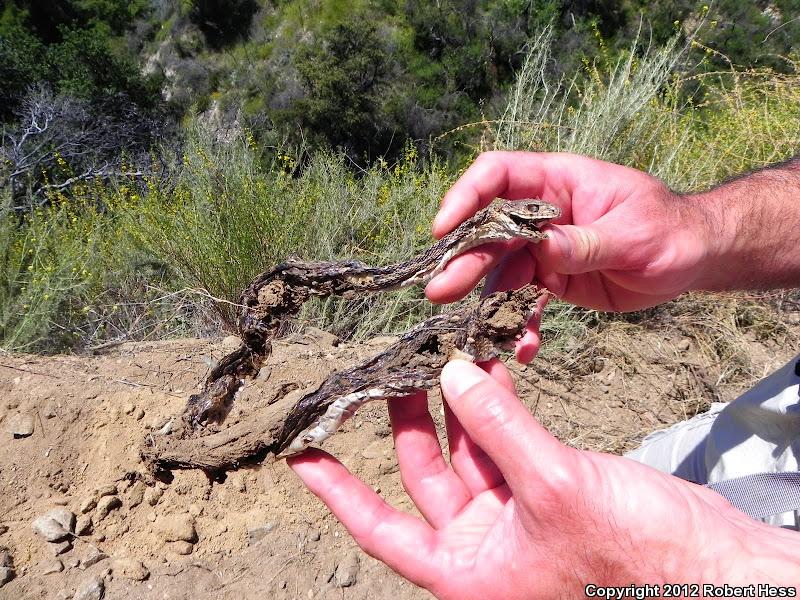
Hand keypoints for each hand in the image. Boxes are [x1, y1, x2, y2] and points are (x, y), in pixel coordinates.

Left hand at [289, 360, 785, 598]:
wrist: (711, 570)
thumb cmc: (635, 561)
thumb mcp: (554, 489)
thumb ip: (498, 428)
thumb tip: (448, 376)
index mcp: (467, 574)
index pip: (381, 528)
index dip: (338, 491)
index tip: (301, 455)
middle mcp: (483, 549)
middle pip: (426, 477)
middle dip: (408, 422)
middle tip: (390, 372)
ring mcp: (515, 521)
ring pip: (469, 452)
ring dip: (459, 405)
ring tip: (443, 356)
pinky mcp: (546, 495)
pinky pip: (507, 445)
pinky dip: (498, 409)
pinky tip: (490, 372)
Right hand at [426, 151, 711, 360]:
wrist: (693, 258)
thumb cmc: (671, 231)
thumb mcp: (634, 235)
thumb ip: (586, 242)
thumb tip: (543, 249)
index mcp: (559, 182)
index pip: (498, 175)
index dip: (466, 196)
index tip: (444, 228)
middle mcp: (544, 213)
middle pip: (490, 230)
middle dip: (465, 259)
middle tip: (439, 289)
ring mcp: (545, 248)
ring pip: (502, 270)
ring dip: (485, 299)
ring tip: (472, 330)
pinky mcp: (553, 280)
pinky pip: (527, 301)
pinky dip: (521, 324)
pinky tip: (522, 349)